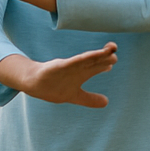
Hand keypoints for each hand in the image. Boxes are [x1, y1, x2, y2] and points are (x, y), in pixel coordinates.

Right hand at [0, 43, 117, 107]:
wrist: (34, 84)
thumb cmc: (55, 87)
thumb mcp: (75, 95)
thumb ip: (90, 98)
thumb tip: (106, 102)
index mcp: (82, 73)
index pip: (97, 65)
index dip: (107, 61)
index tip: (115, 57)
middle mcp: (77, 68)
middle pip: (93, 60)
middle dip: (104, 55)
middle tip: (114, 48)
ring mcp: (68, 67)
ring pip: (84, 60)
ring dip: (95, 55)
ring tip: (106, 50)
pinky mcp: (57, 67)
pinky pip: (70, 64)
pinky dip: (78, 61)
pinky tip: (86, 57)